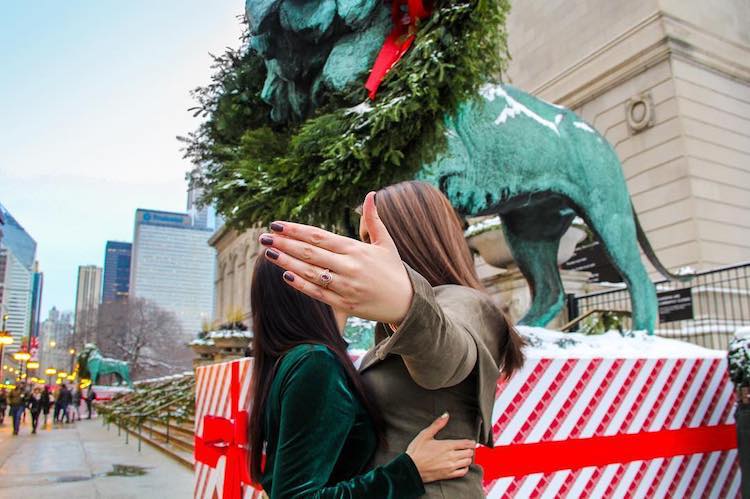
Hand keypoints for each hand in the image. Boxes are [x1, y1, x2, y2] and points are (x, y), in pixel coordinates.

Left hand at [259, 192, 413, 323]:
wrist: (407, 303)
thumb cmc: (393, 270)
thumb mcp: (386, 242)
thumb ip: (373, 220)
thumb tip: (370, 195)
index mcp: (356, 249)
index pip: (319, 237)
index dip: (296, 230)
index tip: (277, 224)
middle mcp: (348, 267)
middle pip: (310, 253)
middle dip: (285, 243)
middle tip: (264, 236)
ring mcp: (345, 286)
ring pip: (310, 272)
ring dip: (287, 261)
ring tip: (269, 252)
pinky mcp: (344, 304)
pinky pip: (317, 293)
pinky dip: (300, 284)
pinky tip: (285, 274)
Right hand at [406, 413, 474, 482]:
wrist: (410, 468)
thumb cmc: (416, 451)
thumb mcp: (425, 434)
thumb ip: (437, 424)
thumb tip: (445, 415)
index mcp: (446, 445)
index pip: (466, 443)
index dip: (471, 442)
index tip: (471, 442)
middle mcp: (450, 456)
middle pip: (469, 453)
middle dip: (469, 449)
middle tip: (467, 448)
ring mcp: (450, 466)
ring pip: (467, 462)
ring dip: (468, 458)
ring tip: (465, 455)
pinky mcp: (448, 475)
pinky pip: (463, 472)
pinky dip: (465, 468)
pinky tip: (462, 465)